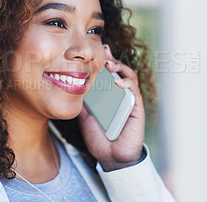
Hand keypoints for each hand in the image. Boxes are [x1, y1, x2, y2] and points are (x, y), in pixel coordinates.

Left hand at [78, 44, 144, 170]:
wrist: (110, 156)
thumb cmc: (99, 137)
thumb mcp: (85, 116)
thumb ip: (82, 102)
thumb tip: (69, 88)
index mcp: (109, 94)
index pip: (108, 73)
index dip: (103, 60)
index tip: (96, 50)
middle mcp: (120, 94)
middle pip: (119, 70)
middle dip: (111, 59)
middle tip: (103, 51)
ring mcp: (129, 100)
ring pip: (129, 77)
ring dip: (120, 68)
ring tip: (109, 64)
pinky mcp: (137, 108)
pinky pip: (134, 92)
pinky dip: (127, 84)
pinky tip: (118, 82)